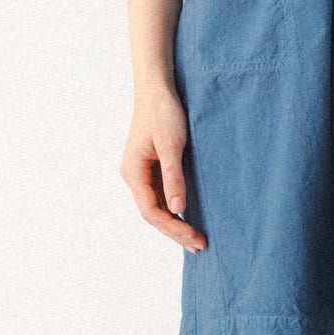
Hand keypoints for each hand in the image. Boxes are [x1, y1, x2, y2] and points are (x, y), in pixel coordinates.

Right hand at [121, 81, 207, 251]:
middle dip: (175, 231)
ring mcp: (142, 173)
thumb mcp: (171, 145)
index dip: (172, 228)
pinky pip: (161, 196)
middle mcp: (134, 176)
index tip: (194, 237)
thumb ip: (173, 177)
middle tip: (200, 246)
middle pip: (153, 214)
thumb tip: (178, 210)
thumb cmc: (163, 112)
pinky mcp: (152, 168)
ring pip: (157, 207)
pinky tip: (188, 218)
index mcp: (133, 172)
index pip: (150, 211)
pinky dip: (174, 210)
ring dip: (175, 224)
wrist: (157, 88)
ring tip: (196, 240)